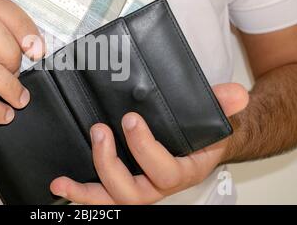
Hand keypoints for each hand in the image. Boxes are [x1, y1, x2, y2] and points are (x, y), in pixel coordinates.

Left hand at [50, 83, 248, 203]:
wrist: (198, 148)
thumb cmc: (202, 137)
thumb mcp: (215, 120)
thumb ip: (222, 105)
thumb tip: (235, 95)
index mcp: (182, 172)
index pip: (165, 171)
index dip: (145, 149)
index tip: (130, 119)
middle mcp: (157, 187)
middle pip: (132, 194)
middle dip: (110, 165)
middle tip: (99, 131)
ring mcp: (138, 188)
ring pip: (112, 202)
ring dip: (86, 192)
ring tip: (63, 180)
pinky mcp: (122, 184)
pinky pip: (101, 197)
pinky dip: (80, 194)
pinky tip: (61, 184)